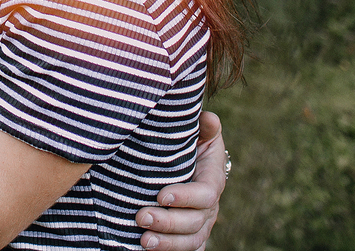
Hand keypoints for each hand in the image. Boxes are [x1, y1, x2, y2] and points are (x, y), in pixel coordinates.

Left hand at [136, 111, 224, 249]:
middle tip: (141, 217)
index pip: (205, 194)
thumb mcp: (200, 135)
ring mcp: (201, 225)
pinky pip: (187, 250)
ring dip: (167, 243)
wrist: (191, 167)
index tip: (161, 195)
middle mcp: (209, 208)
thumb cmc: (192, 147)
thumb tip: (208, 118)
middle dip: (168, 222)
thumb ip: (205, 128)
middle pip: (195, 222)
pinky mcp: (189, 237)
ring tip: (144, 240)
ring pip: (190, 241)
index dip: (186, 197)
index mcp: (212, 181)